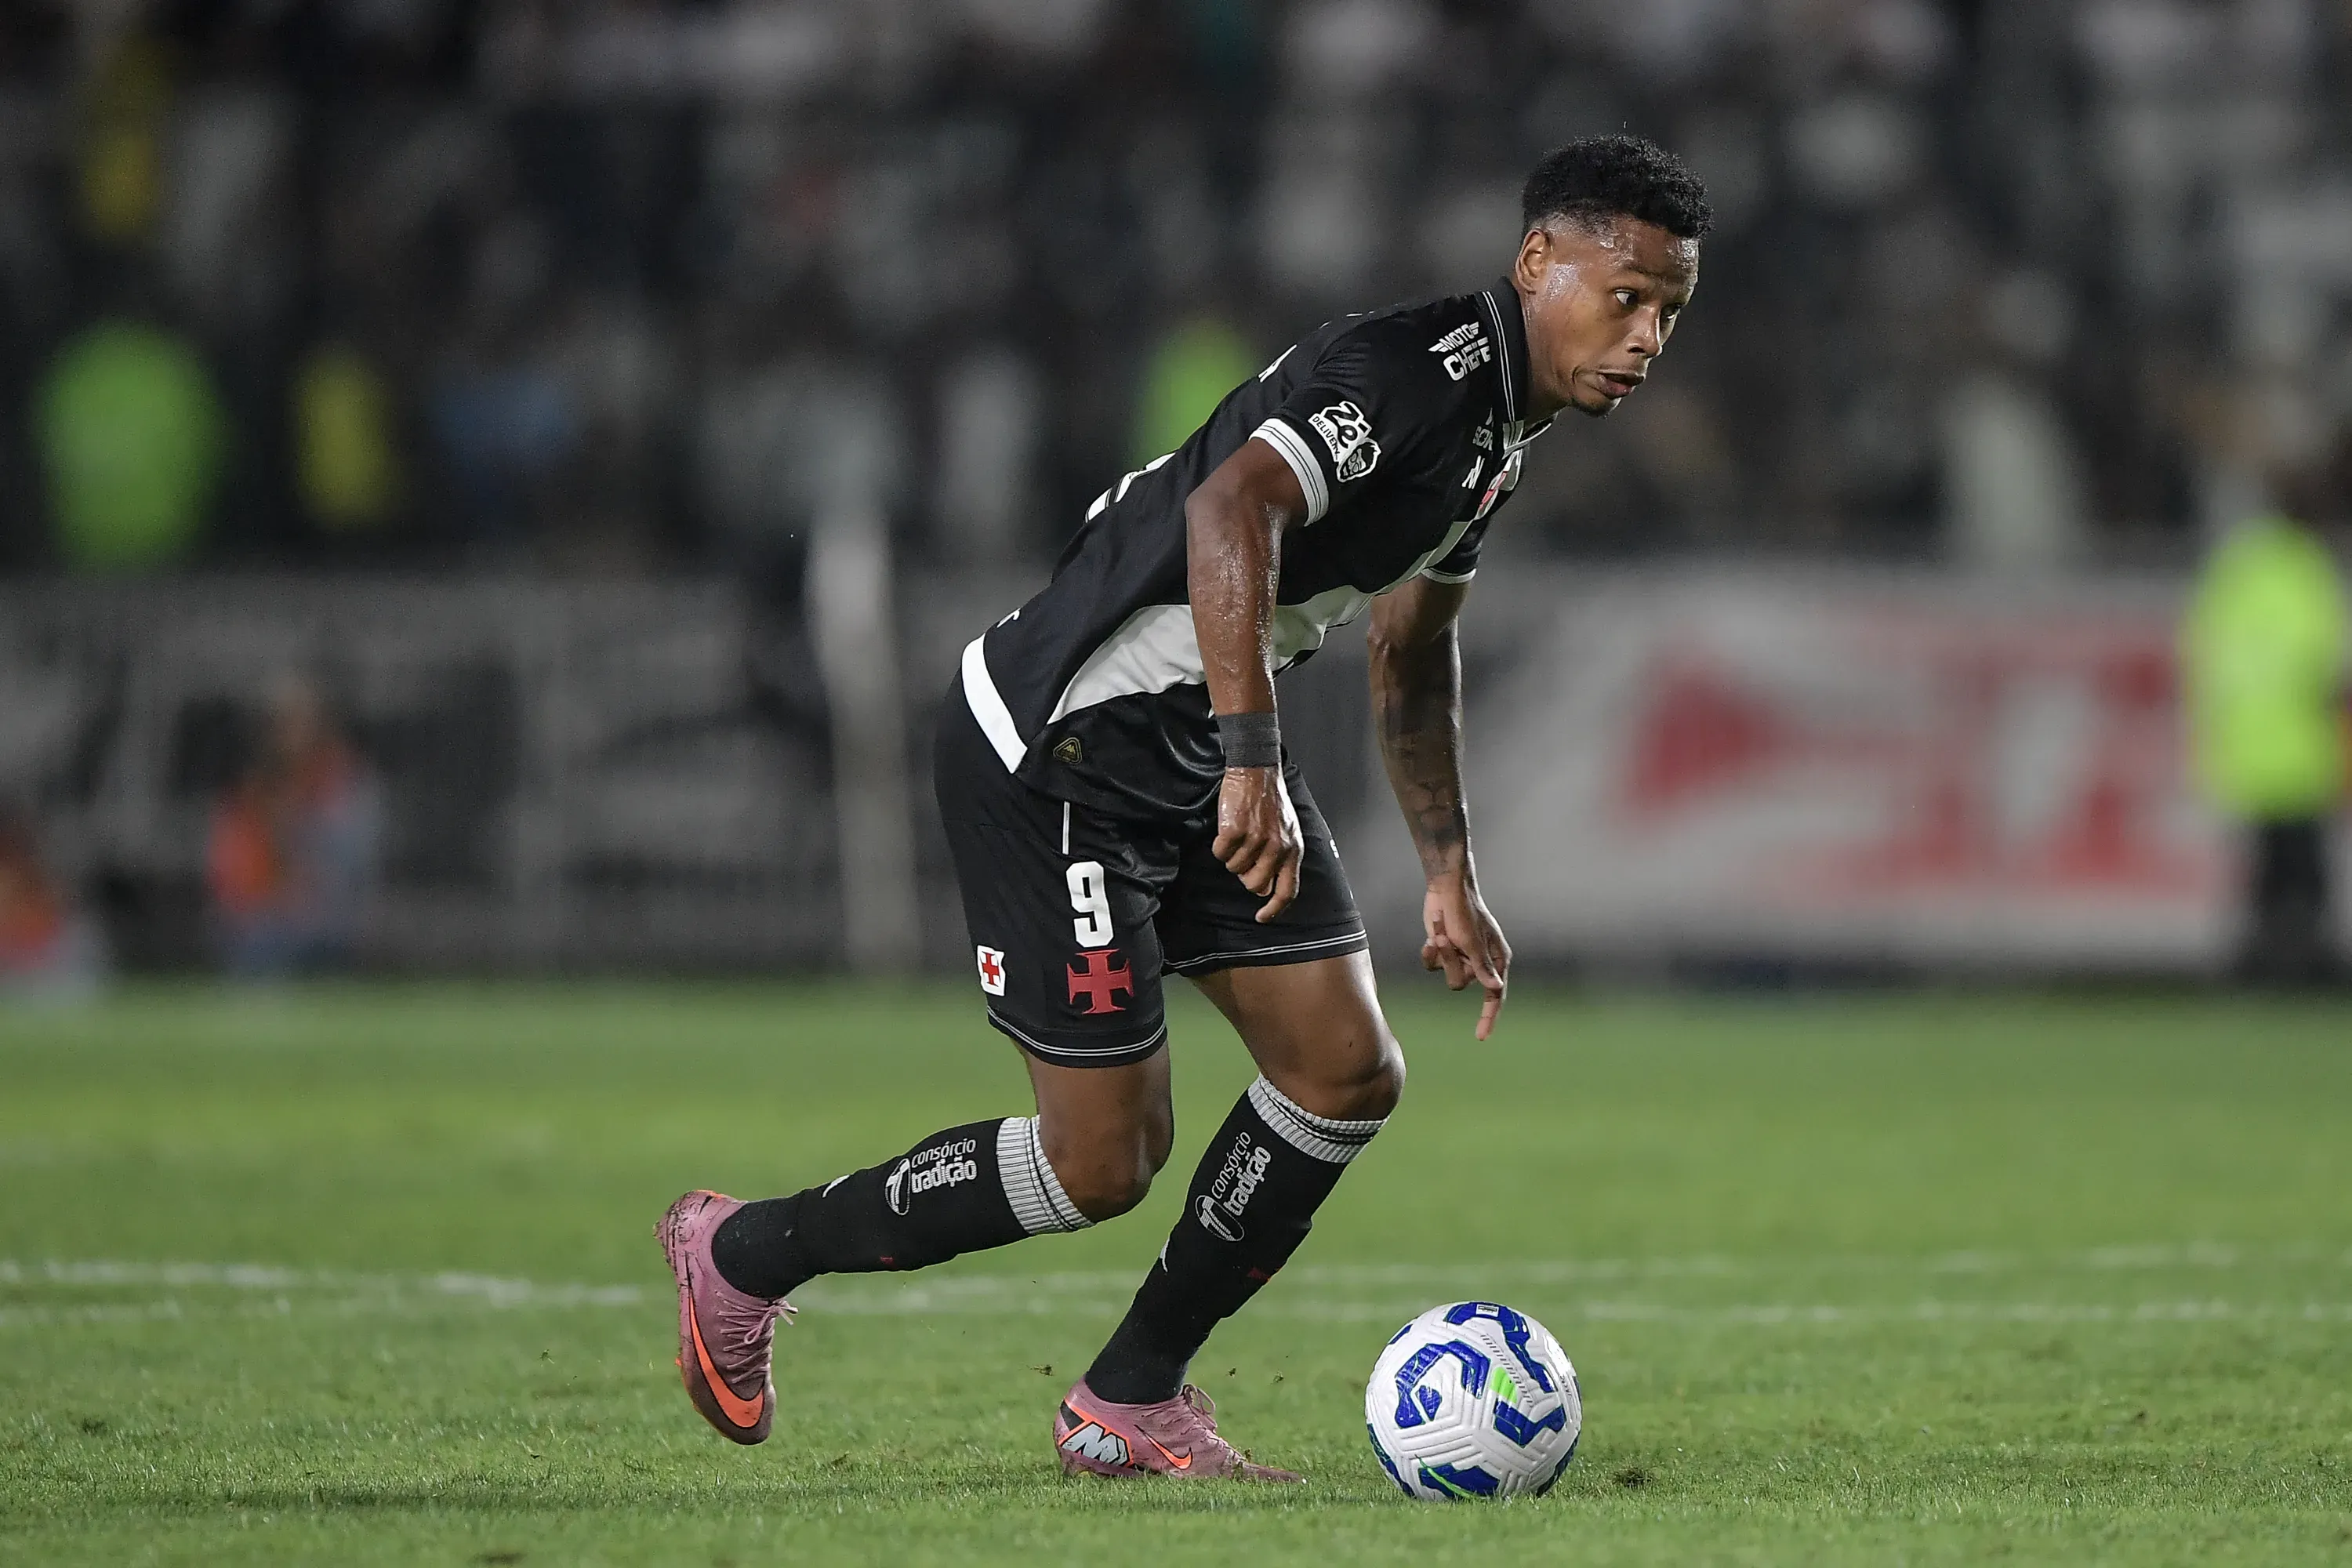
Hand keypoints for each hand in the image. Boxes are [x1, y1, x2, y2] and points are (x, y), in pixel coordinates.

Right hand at [1213, 765, 1302, 922]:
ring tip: (1239, 834)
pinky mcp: (1235, 831)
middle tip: (1245, 853)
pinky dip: (1219, 845)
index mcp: (1293, 850)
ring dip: (1232, 855)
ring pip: (1234, 868)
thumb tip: (1266, 889)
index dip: (1274, 910)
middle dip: (1245, 874)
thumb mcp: (1288, 831)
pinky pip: (1220, 853)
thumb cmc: (1271, 801)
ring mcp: (1256, 840)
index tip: (1262, 917)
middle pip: (1254, 885)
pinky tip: (1227, 828)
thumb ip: (1282, 860)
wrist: (1257, 770)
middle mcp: (1277, 848)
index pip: (1287, 891)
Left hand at [1422, 872, 1509, 1038]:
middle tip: (1445, 940)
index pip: (1494, 995)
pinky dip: (1429, 952)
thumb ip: (1482, 967)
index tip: (1480, 1036)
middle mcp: (1480, 961)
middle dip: (1449, 963)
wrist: (1445, 888)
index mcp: (1496, 960)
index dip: (1488, 1016)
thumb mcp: (1472, 942)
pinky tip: (1431, 936)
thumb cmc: (1465, 912)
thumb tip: (1495, 989)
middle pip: (1460, 983)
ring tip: (1439, 932)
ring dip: (1439, 954)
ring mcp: (1461, 957)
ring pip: (1445, 975)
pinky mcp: (1444, 951)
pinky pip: (1433, 966)